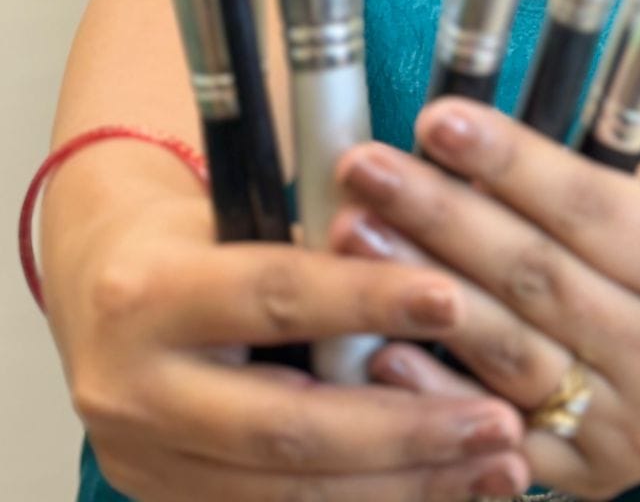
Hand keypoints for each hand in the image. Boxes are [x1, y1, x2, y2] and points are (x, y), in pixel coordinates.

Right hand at [43, 185, 529, 500]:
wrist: (99, 288)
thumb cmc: (192, 234)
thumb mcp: (241, 209)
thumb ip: (319, 241)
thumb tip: (432, 249)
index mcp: (151, 294)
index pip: (275, 297)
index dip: (366, 300)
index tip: (453, 298)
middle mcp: (137, 391)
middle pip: (286, 427)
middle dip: (405, 430)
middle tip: (497, 420)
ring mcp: (149, 463)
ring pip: (290, 495)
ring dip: (407, 486)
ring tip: (498, 466)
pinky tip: (443, 492)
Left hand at [332, 102, 639, 499]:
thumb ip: (581, 181)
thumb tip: (466, 138)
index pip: (590, 208)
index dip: (510, 161)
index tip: (439, 120)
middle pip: (536, 277)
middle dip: (441, 216)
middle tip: (367, 169)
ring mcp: (631, 424)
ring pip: (509, 352)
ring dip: (421, 291)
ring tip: (356, 233)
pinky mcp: (593, 474)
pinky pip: (502, 436)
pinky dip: (438, 393)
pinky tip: (381, 349)